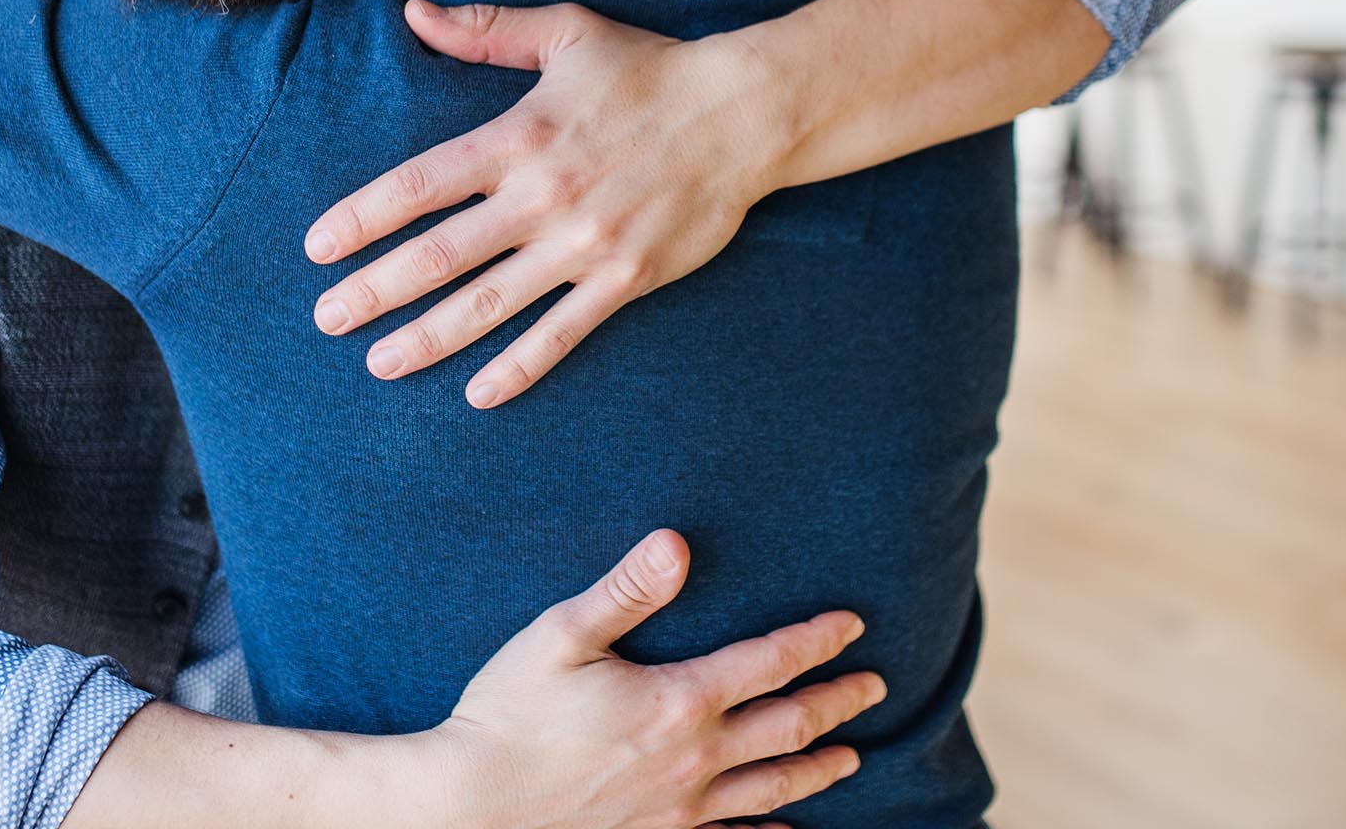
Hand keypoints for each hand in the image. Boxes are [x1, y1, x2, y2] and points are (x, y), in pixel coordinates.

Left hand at [304, 0, 791, 407]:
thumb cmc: (651, 70)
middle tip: (325, 319)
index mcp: (520, 136)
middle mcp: (543, 196)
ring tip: (379, 363)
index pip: (420, 185)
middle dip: (374, 291)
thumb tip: (414, 15)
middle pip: (440, 254)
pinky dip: (519, 367)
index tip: (317, 248)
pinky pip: (561, 333)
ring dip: (428, 338)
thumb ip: (486, 32)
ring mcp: (584, 244)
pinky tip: (478, 393)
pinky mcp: (625, 278)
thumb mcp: (567, 33)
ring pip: (489, 304)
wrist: (745, 114)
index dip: (362, 218)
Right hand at [425, 528, 880, 828]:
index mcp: (678, 700)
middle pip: (789, 727)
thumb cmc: (507, 715)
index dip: (817, 641)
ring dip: (819, 768)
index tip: (854, 625)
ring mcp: (681, 810)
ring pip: (772, 787)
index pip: (769, 663)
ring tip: (852, 757)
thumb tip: (677, 542)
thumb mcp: (560, 637)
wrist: (469, 808)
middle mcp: (695, 760)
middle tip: (876, 688)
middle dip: (838, 703)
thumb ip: (625, 591)